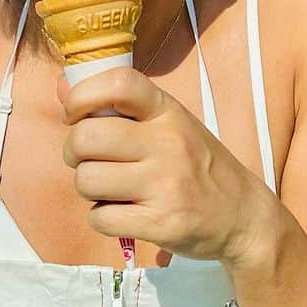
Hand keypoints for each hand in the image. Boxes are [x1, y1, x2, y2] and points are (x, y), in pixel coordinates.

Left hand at [60, 67, 276, 265]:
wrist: (244, 216)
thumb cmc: (199, 165)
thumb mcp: (171, 125)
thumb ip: (121, 108)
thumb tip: (62, 87)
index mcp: (169, 112)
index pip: (119, 83)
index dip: (83, 94)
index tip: (76, 112)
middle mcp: (168, 143)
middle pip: (86, 138)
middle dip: (74, 152)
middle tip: (89, 159)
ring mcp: (165, 185)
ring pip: (86, 180)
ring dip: (87, 188)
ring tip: (110, 188)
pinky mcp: (160, 223)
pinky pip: (100, 217)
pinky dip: (102, 217)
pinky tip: (123, 212)